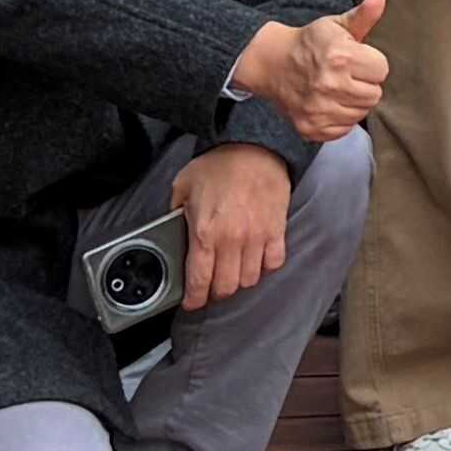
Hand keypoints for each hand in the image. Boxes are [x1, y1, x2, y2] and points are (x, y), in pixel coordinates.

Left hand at [172, 141, 294, 309]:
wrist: (255, 147)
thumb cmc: (220, 164)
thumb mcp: (182, 186)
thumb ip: (175, 213)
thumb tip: (173, 231)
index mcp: (205, 232)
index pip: (199, 281)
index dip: (194, 299)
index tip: (192, 302)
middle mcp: (232, 240)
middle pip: (226, 287)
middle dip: (215, 292)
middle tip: (210, 287)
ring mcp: (257, 236)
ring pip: (249, 279)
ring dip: (239, 281)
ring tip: (232, 273)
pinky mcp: (277, 230)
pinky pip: (274, 263)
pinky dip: (264, 267)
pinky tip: (255, 260)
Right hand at [237, 0, 390, 139]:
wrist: (273, 64)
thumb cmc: (311, 43)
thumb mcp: (337, 25)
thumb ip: (364, 15)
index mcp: (340, 57)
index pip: (382, 70)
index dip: (372, 63)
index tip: (357, 59)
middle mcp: (329, 85)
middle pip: (374, 95)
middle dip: (365, 83)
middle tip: (348, 74)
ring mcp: (318, 110)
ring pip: (361, 113)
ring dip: (354, 101)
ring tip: (338, 87)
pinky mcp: (311, 128)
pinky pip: (344, 129)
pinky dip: (341, 118)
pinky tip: (329, 102)